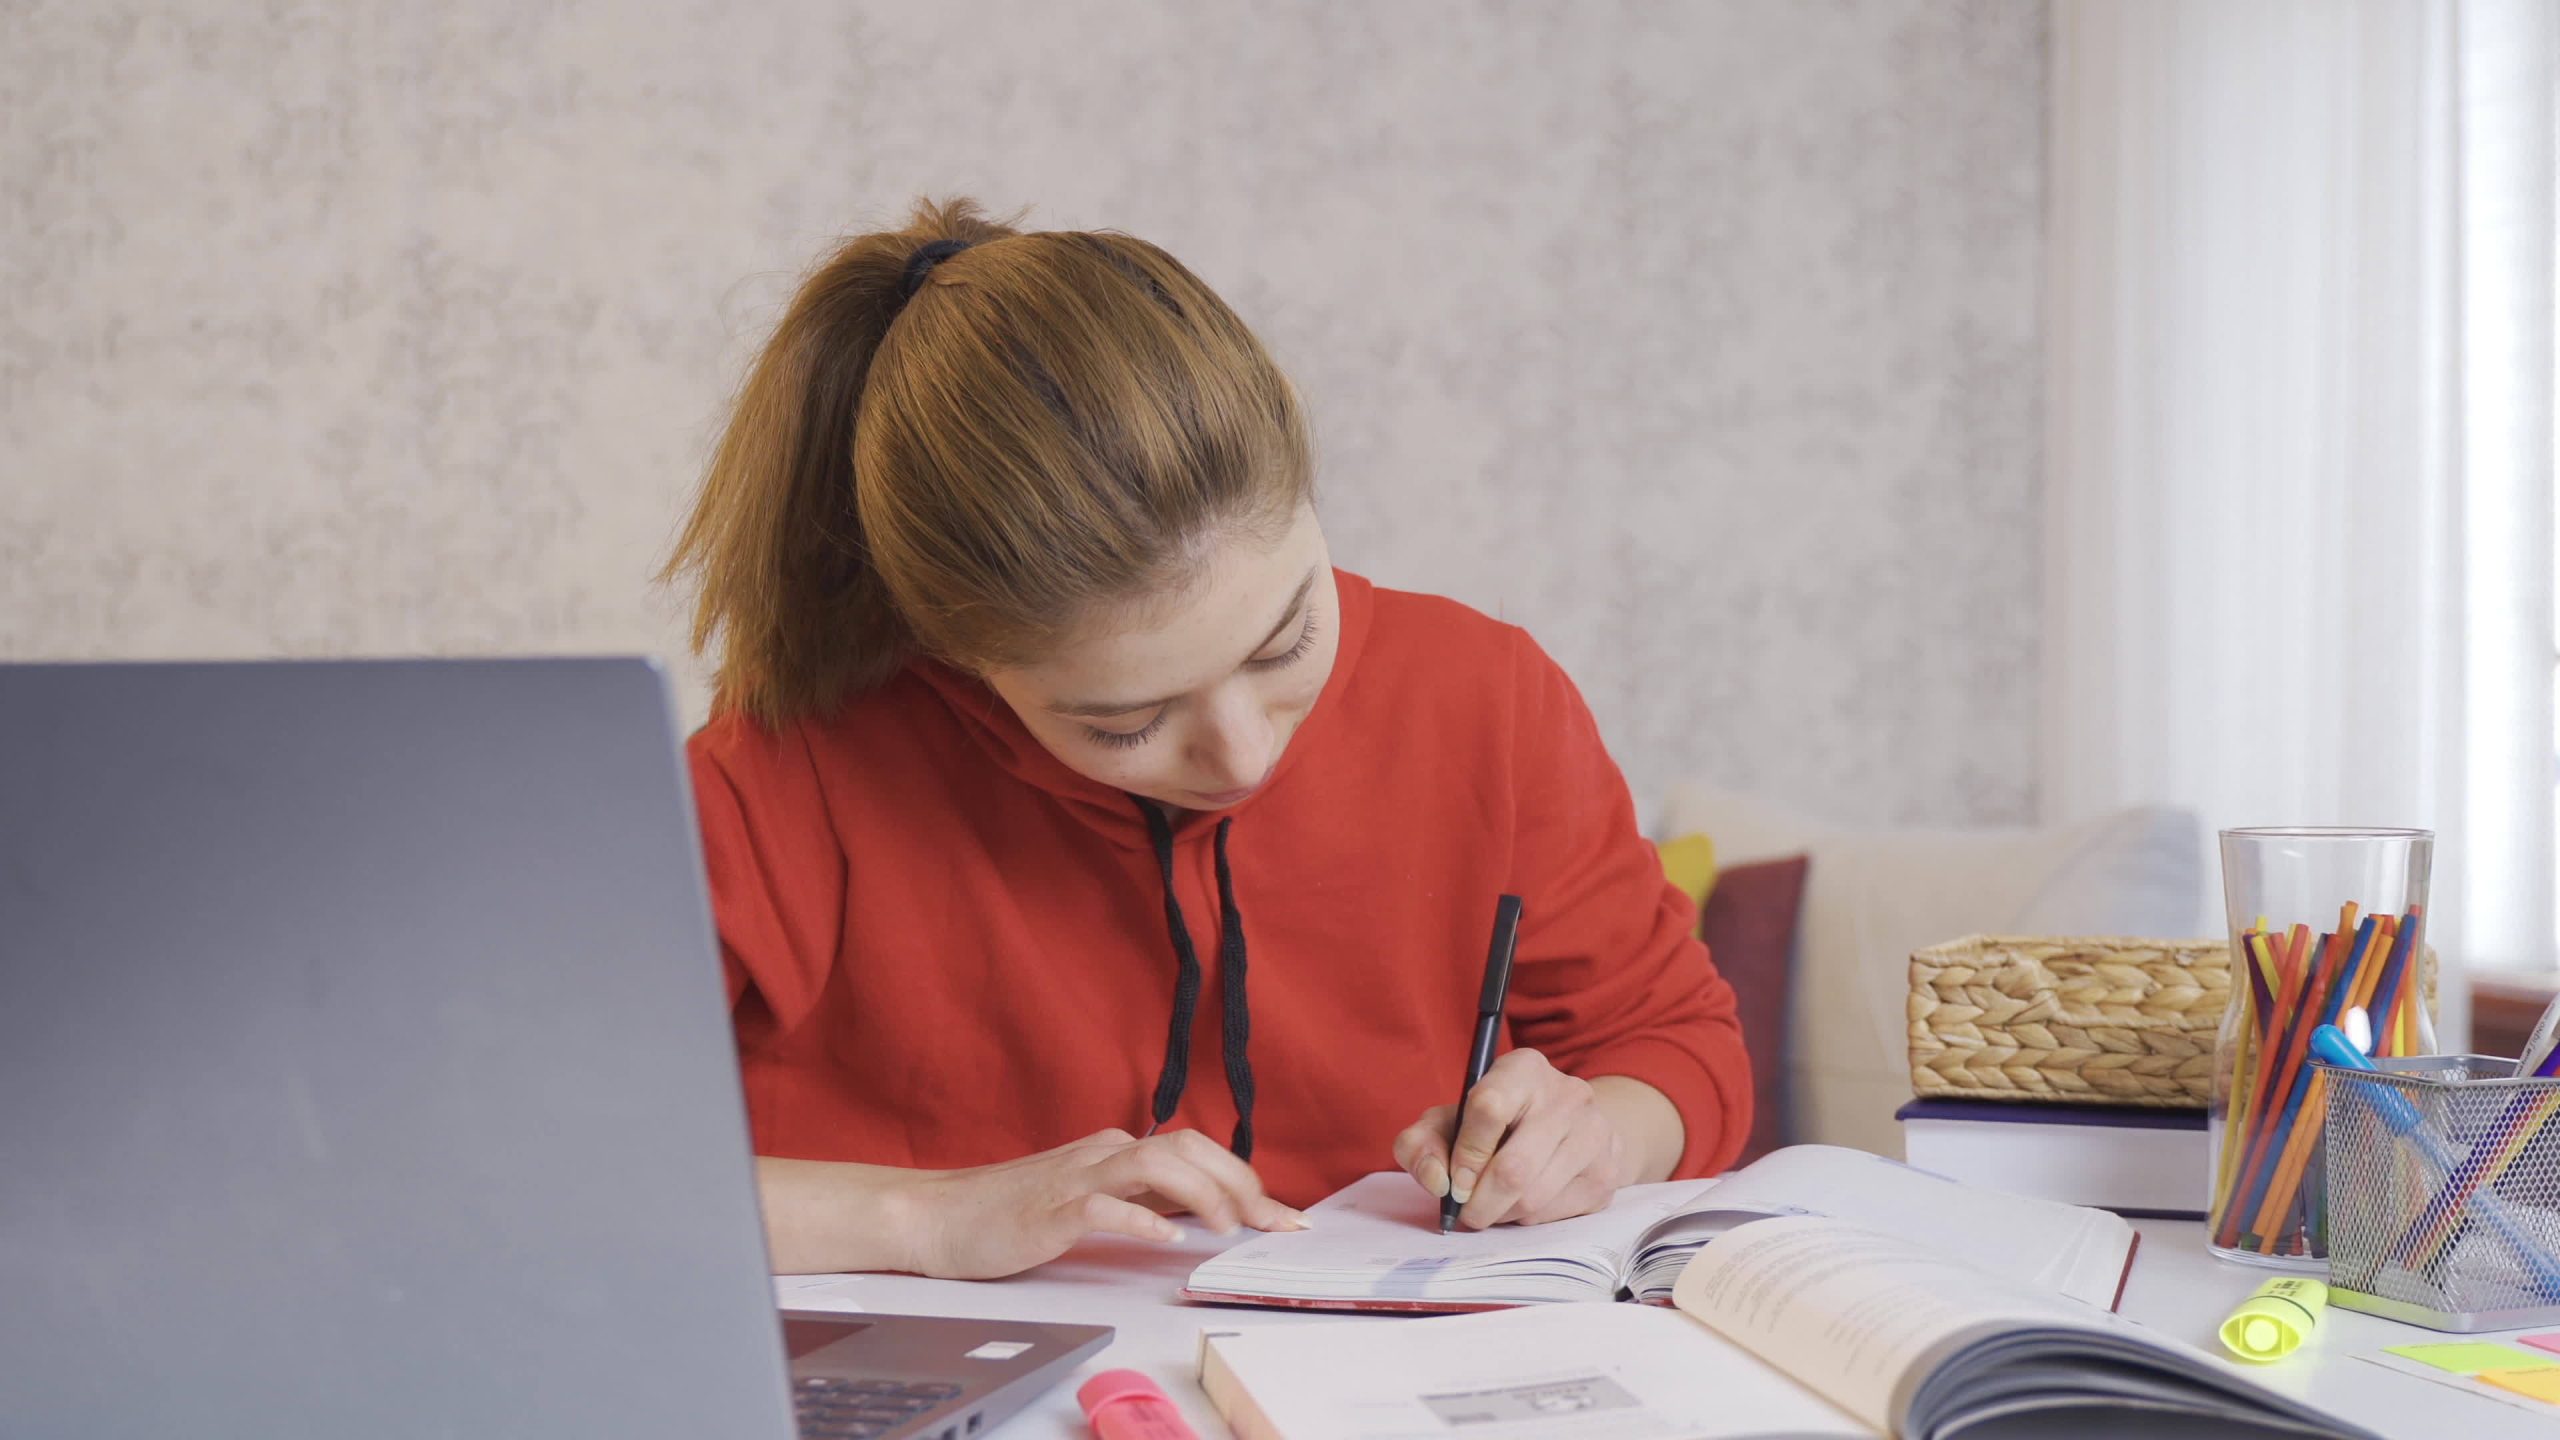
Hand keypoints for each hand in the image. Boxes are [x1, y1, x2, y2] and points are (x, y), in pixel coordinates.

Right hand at [898, 1128, 1308, 1279]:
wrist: (939, 1217)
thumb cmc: (1014, 1212)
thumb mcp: (1092, 1200)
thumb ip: (1143, 1198)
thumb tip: (1205, 1210)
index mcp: (1115, 1150)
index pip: (1197, 1151)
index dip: (1248, 1180)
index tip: (1285, 1215)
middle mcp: (1103, 1154)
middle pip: (1188, 1147)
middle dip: (1240, 1181)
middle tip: (1273, 1221)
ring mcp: (1076, 1178)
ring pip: (1153, 1164)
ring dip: (1200, 1193)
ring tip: (1228, 1227)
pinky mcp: (1050, 1210)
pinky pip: (1102, 1206)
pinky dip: (1140, 1219)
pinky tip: (1167, 1239)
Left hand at [1392, 1048, 1628, 1228]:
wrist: (1570, 1126)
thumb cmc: (1496, 1124)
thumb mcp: (1450, 1121)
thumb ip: (1421, 1144)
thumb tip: (1436, 1181)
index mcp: (1523, 1068)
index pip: (1488, 1107)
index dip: (1465, 1154)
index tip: (1455, 1181)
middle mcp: (1567, 1094)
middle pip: (1513, 1168)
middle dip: (1480, 1202)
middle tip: (1468, 1212)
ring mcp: (1595, 1132)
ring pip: (1535, 1198)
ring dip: (1503, 1214)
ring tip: (1494, 1206)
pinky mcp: (1608, 1171)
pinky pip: (1557, 1213)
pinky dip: (1529, 1219)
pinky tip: (1523, 1204)